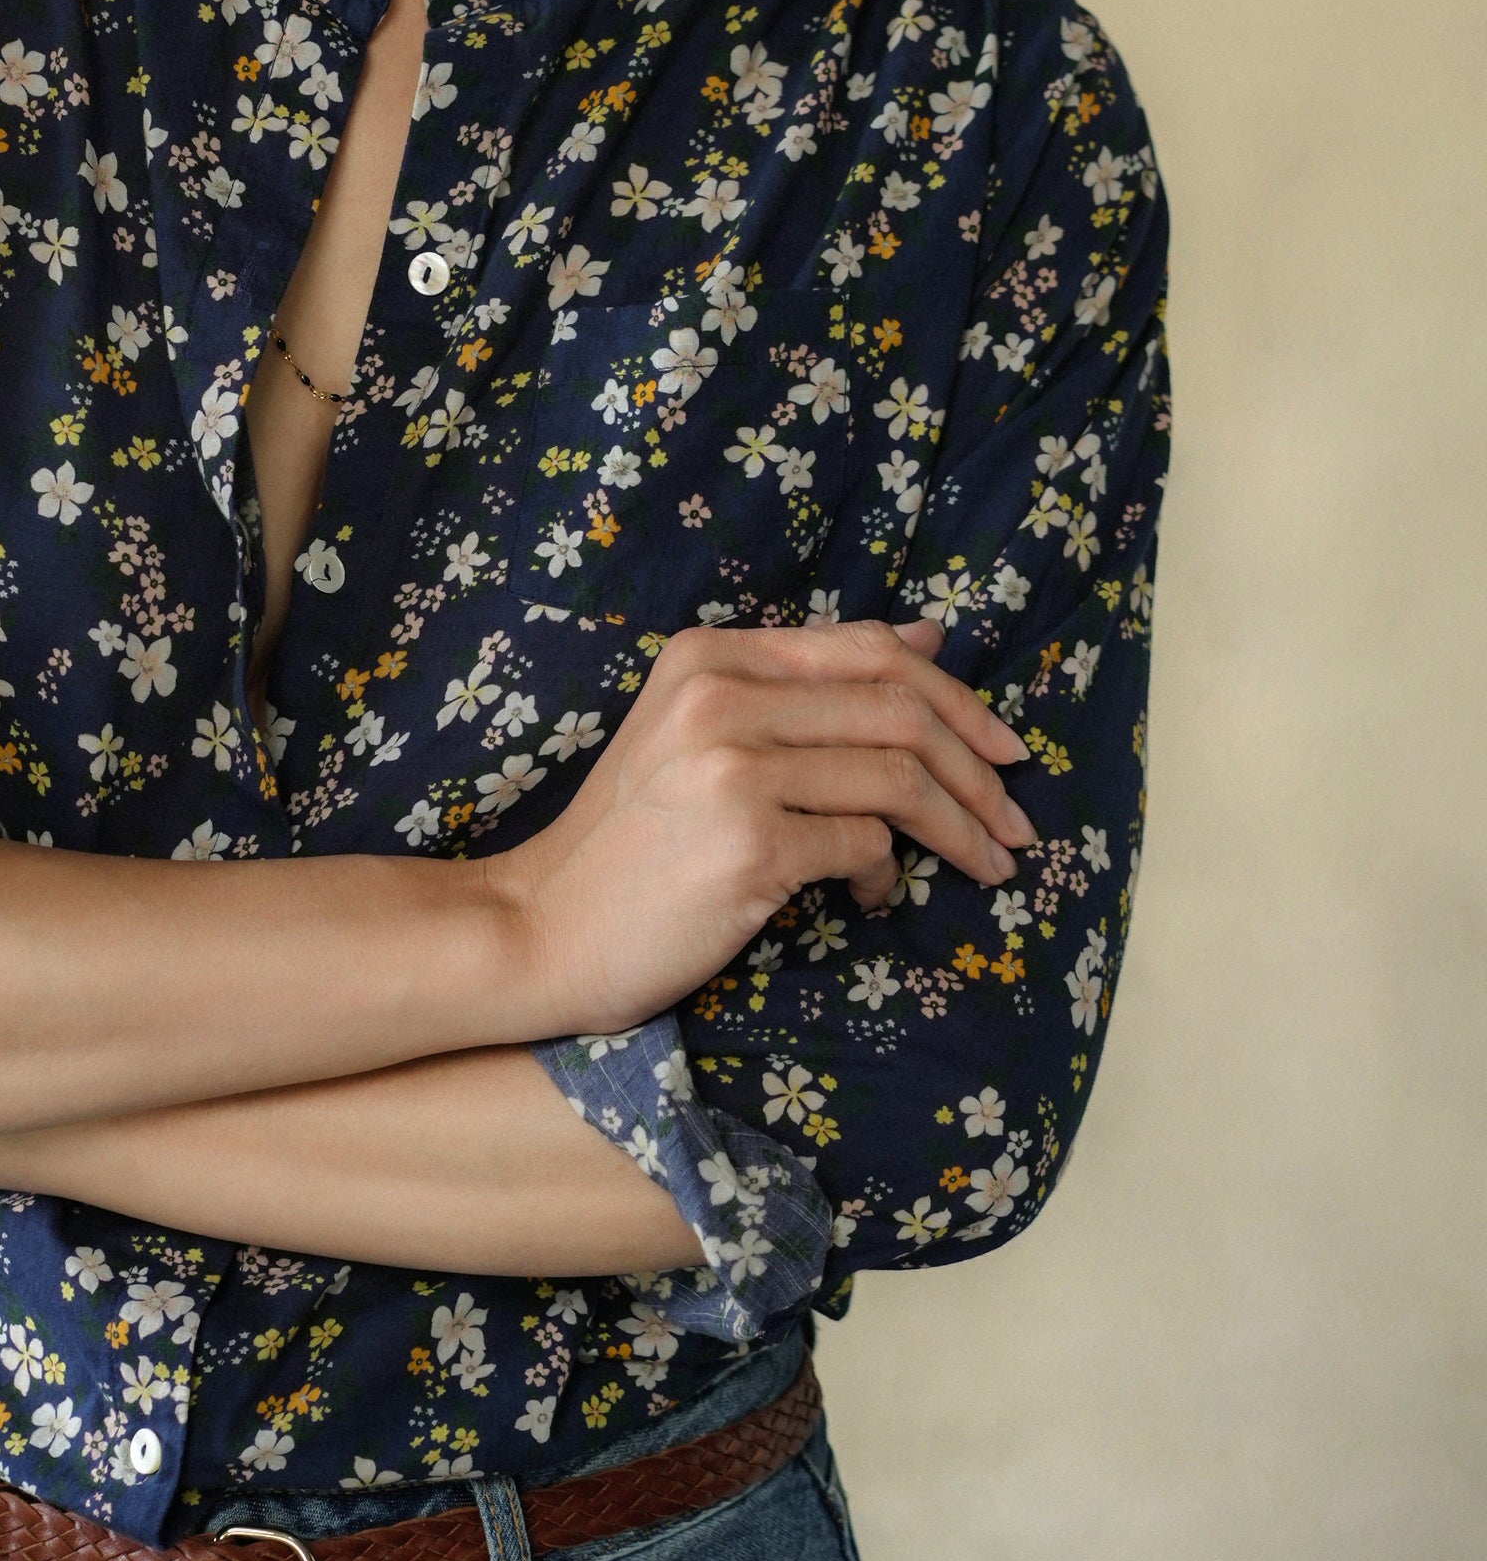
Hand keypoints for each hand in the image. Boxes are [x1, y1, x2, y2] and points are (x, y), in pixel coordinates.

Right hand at [478, 619, 1037, 1037]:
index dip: (954, 695)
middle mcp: (720, 695)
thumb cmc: (632, 839)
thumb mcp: (702, 734)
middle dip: (980, 767)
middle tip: (1016, 822)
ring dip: (960, 826)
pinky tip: (874, 900)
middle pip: (899, 707)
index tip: (1004, 748)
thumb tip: (929, 635)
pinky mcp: (749, 843)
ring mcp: (732, 767)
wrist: (544, 925)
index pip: (868, 648)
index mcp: (710, 656)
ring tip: (986, 865)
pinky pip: (866, 846)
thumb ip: (803, 685)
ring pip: (897, 775)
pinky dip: (889, 876)